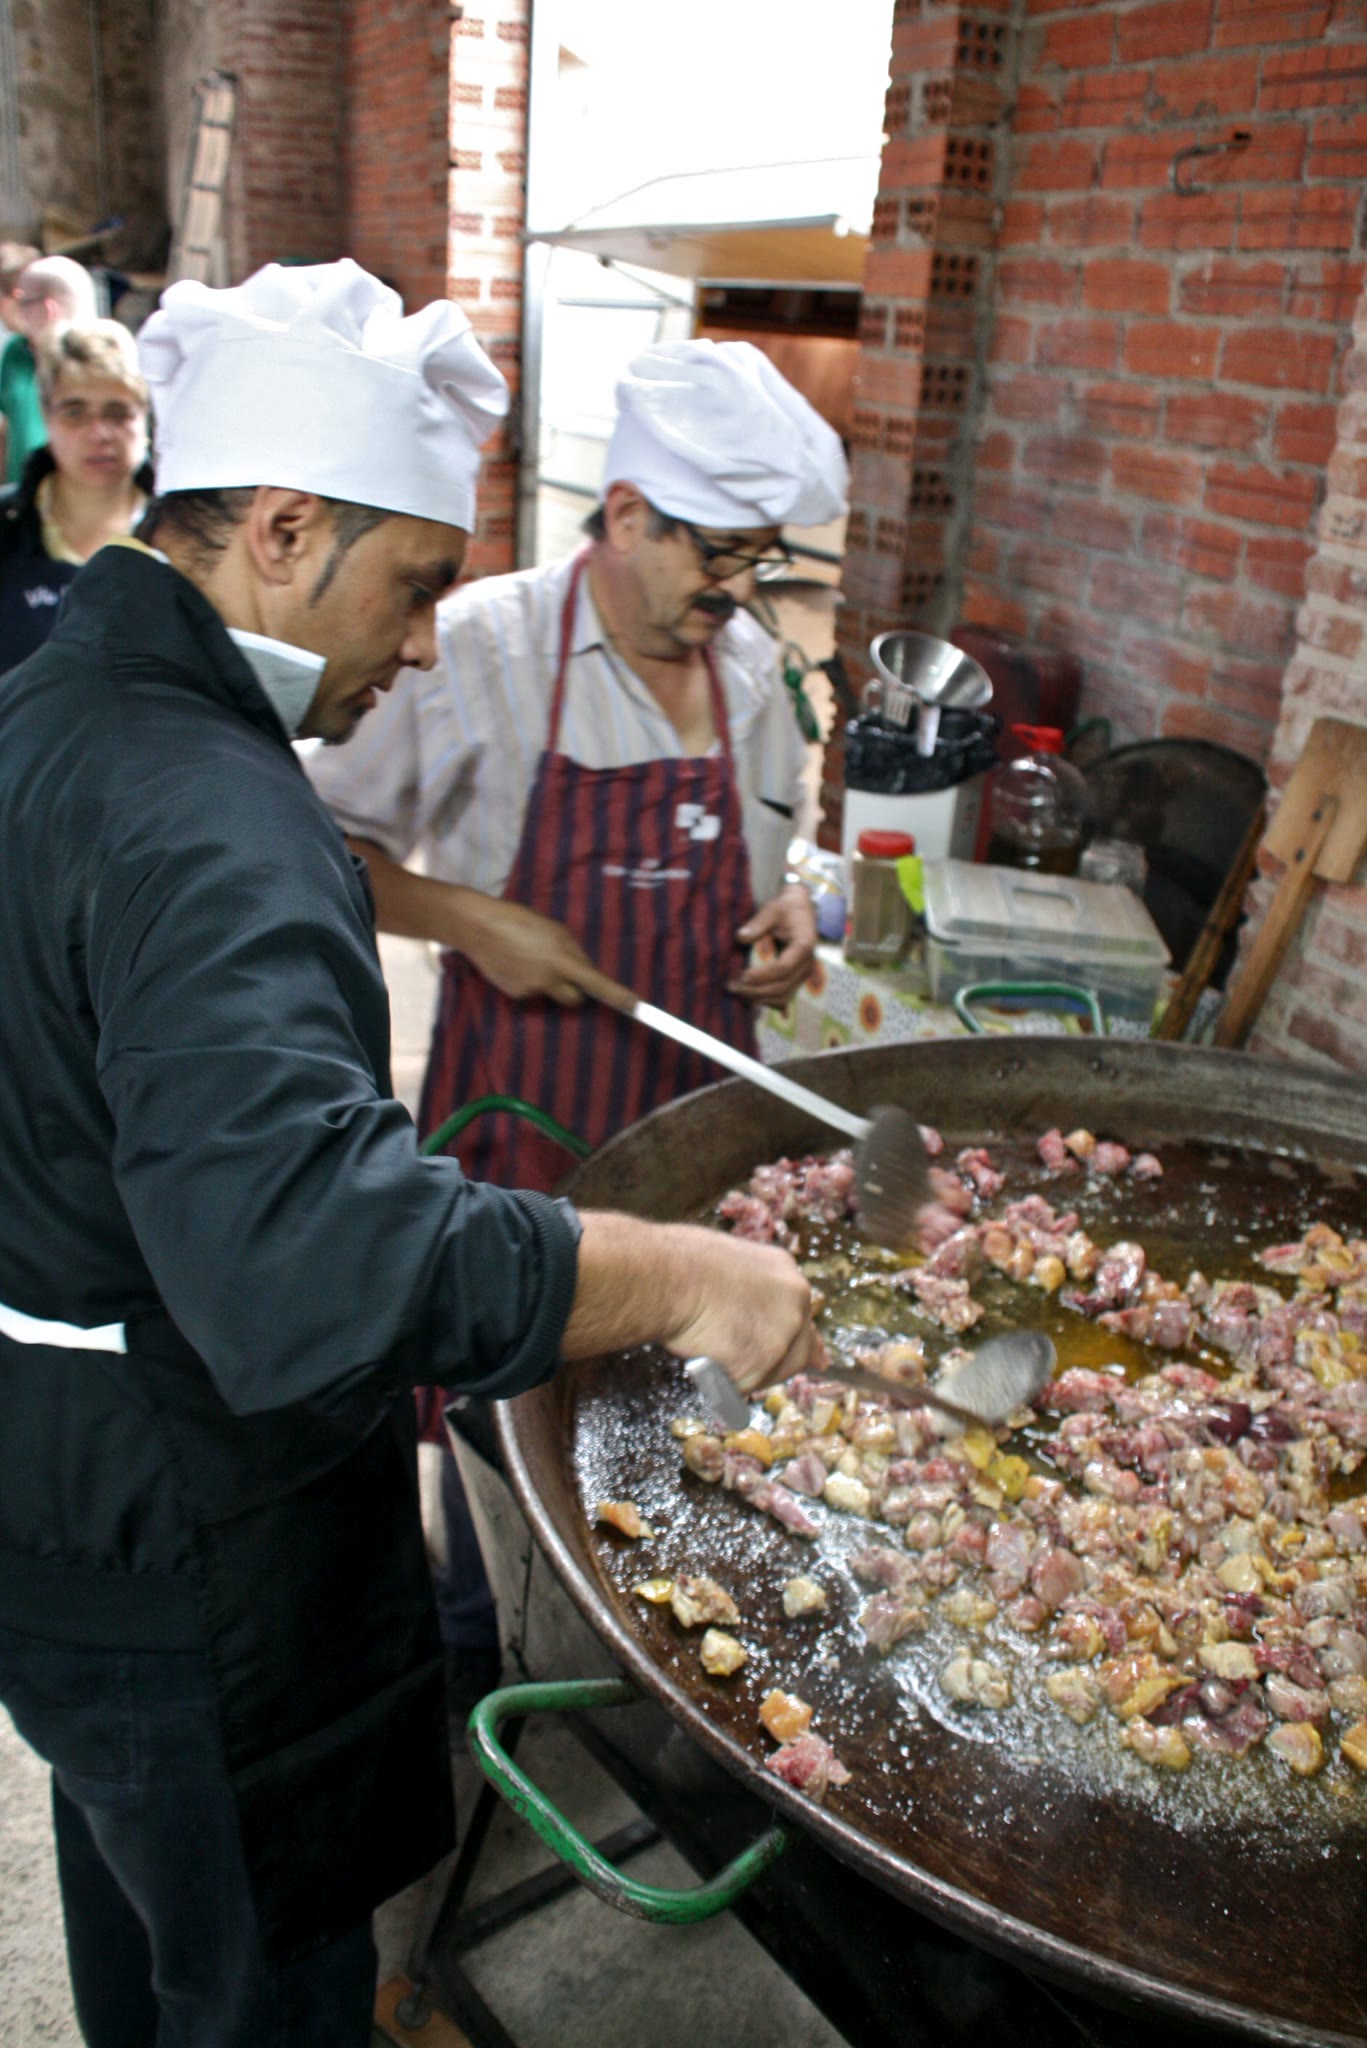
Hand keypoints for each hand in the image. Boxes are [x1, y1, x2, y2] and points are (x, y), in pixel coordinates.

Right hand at [454, 892, 633, 1008]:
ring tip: (530, 958)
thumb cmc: (520, 920)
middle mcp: (549, 980)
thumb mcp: (555, 929)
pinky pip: (531, 991)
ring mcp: (530, 990)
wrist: (479, 927)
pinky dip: (528, 980)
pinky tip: (515, 963)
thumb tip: (585, 969)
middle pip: (576, 999)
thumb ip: (573, 951)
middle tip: (563, 969)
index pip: (597, 982)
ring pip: (551, 993)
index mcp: (562, 959)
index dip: (618, 996)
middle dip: (576, 989)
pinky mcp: (514, 995)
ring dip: (549, 981)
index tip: (637, 1008)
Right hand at [656, 1226, 820, 1394]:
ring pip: (775, 1372)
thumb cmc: (678, 1263)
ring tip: (711, 1347)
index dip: (797, 1338)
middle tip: (740, 1359)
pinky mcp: (763, 1362)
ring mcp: (783, 1333)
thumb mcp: (727, 1265)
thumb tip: (743, 1310)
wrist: (666, 1276)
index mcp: (784, 1271)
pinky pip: (744, 1385)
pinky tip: (706, 1357)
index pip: (803, 1314)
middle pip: (800, 1348)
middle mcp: (795, 1300)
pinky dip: (723, 1381)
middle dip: (774, 1360)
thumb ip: (747, 1289)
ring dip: (746, 1371)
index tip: (813, 1358)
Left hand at [728, 884, 816, 1007]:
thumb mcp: (772, 910)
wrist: (800, 911)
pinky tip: (749, 996)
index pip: (784, 968)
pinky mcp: (796, 979)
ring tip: (737, 991)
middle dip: (756, 990)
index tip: (742, 975)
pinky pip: (783, 997)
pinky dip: (766, 1000)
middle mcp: (807, 964)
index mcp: (803, 946)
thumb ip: (758, 923)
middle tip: (732, 986)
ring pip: (783, 996)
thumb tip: (741, 937)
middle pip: (783, 987)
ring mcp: (803, 974)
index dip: (762, 976)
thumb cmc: (785, 909)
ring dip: (759, 998)